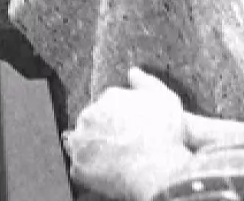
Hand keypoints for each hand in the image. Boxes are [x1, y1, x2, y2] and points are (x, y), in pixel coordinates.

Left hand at [63, 67, 192, 200]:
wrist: (158, 171)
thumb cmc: (165, 135)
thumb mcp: (165, 99)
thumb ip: (147, 83)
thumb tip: (133, 71)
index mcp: (108, 97)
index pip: (106, 104)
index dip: (117, 118)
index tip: (128, 129)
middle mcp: (89, 115)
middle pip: (91, 121)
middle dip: (102, 131)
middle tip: (122, 145)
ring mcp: (81, 141)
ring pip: (81, 142)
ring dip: (92, 148)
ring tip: (114, 160)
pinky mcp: (78, 166)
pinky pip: (80, 167)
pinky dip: (90, 170)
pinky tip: (108, 172)